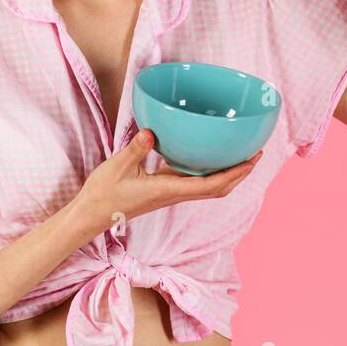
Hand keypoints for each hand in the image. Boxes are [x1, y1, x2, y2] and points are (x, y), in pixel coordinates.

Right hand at [70, 129, 262, 238]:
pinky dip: (208, 172)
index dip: (234, 173)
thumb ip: (137, 148)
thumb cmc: (103, 194)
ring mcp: (169, 194)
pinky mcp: (163, 191)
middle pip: (217, 189)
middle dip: (239, 174)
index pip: (210, 184)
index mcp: (168, 190)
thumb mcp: (118, 166)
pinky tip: (206, 156)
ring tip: (238, 155)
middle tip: (254, 153)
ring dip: (227, 174)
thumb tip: (153, 130)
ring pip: (208, 188)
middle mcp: (174, 194)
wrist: (91, 215)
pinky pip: (194, 183)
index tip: (251, 159)